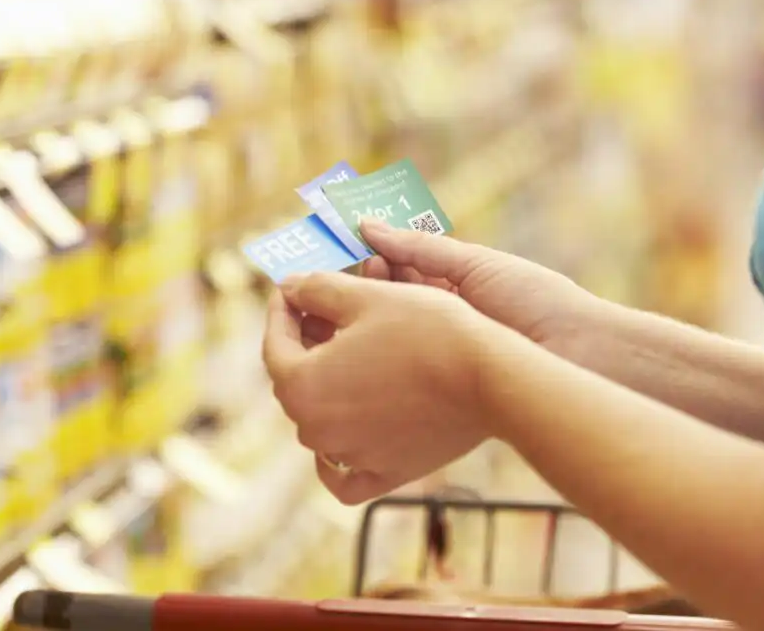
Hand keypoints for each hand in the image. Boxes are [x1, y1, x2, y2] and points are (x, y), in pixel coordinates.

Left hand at [263, 271, 500, 503]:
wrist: (489, 377)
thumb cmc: (426, 331)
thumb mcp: (366, 296)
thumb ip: (316, 289)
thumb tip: (290, 287)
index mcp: (301, 385)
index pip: (275, 344)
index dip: (282, 311)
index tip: (292, 290)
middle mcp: (316, 430)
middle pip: (296, 383)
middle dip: (304, 346)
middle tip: (321, 314)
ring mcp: (350, 457)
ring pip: (320, 422)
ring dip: (327, 388)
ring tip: (349, 356)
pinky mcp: (385, 474)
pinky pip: (344, 475)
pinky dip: (337, 457)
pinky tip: (345, 432)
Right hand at [301, 217, 599, 358]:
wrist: (580, 354)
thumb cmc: (536, 301)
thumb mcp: (473, 265)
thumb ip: (418, 248)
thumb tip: (364, 225)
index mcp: (451, 285)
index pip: (393, 270)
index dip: (362, 264)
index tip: (334, 257)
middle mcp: (441, 319)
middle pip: (383, 303)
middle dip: (354, 295)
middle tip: (319, 291)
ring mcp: (439, 353)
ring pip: (385, 337)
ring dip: (357, 327)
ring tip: (332, 318)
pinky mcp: (440, 387)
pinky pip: (398, 370)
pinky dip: (373, 360)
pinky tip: (351, 354)